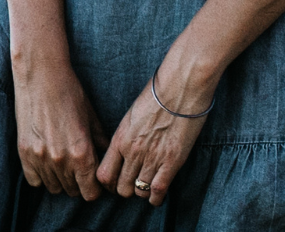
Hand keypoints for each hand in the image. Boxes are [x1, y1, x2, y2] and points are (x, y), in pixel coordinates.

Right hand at [14, 62, 108, 199]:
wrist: (41, 74)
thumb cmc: (69, 91)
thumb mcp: (91, 117)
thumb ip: (101, 143)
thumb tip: (108, 162)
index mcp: (82, 153)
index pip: (90, 192)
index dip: (94, 187)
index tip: (93, 178)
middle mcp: (61, 161)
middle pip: (73, 191)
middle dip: (78, 182)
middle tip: (78, 166)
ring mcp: (40, 158)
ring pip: (54, 188)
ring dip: (60, 179)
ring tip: (63, 160)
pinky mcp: (24, 153)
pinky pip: (35, 181)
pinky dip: (41, 175)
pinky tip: (46, 159)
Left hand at [96, 69, 211, 206]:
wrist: (181, 86)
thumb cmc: (158, 93)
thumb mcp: (133, 113)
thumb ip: (126, 135)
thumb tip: (124, 150)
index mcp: (120, 137)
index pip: (104, 174)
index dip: (108, 183)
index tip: (114, 181)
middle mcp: (133, 151)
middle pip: (121, 188)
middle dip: (125, 189)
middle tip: (132, 184)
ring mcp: (152, 158)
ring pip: (139, 192)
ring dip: (142, 191)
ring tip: (146, 185)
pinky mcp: (171, 163)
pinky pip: (158, 191)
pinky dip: (156, 198)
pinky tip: (157, 195)